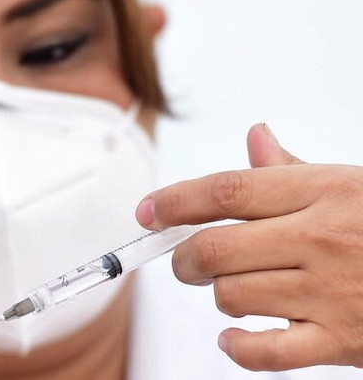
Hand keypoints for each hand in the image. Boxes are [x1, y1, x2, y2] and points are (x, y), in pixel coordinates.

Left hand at [135, 123, 362, 370]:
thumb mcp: (351, 183)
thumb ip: (293, 168)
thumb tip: (254, 137)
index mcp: (321, 191)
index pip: (225, 191)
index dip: (174, 200)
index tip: (147, 212)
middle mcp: (320, 239)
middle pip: (215, 248)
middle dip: (185, 258)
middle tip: (187, 262)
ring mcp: (329, 292)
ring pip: (231, 296)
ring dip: (218, 296)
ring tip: (231, 290)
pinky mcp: (340, 340)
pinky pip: (265, 352)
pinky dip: (238, 347)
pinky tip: (234, 337)